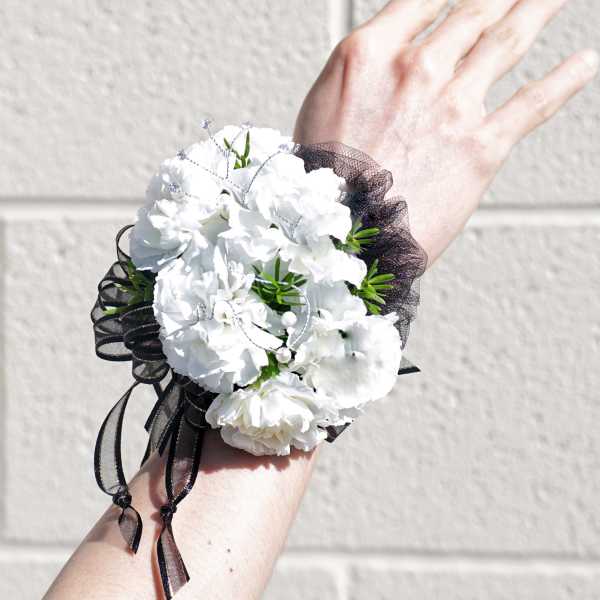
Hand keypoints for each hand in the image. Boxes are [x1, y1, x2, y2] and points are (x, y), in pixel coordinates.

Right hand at [294, 0, 597, 263]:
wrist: (342, 235)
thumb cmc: (324, 181)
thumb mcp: (322, 107)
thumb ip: (364, 74)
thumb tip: (389, 61)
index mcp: (370, 54)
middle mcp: (417, 68)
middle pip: (473, 9)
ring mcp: (453, 105)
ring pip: (508, 40)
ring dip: (538, 10)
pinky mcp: (482, 146)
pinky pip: (534, 103)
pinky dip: (566, 80)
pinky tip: (584, 63)